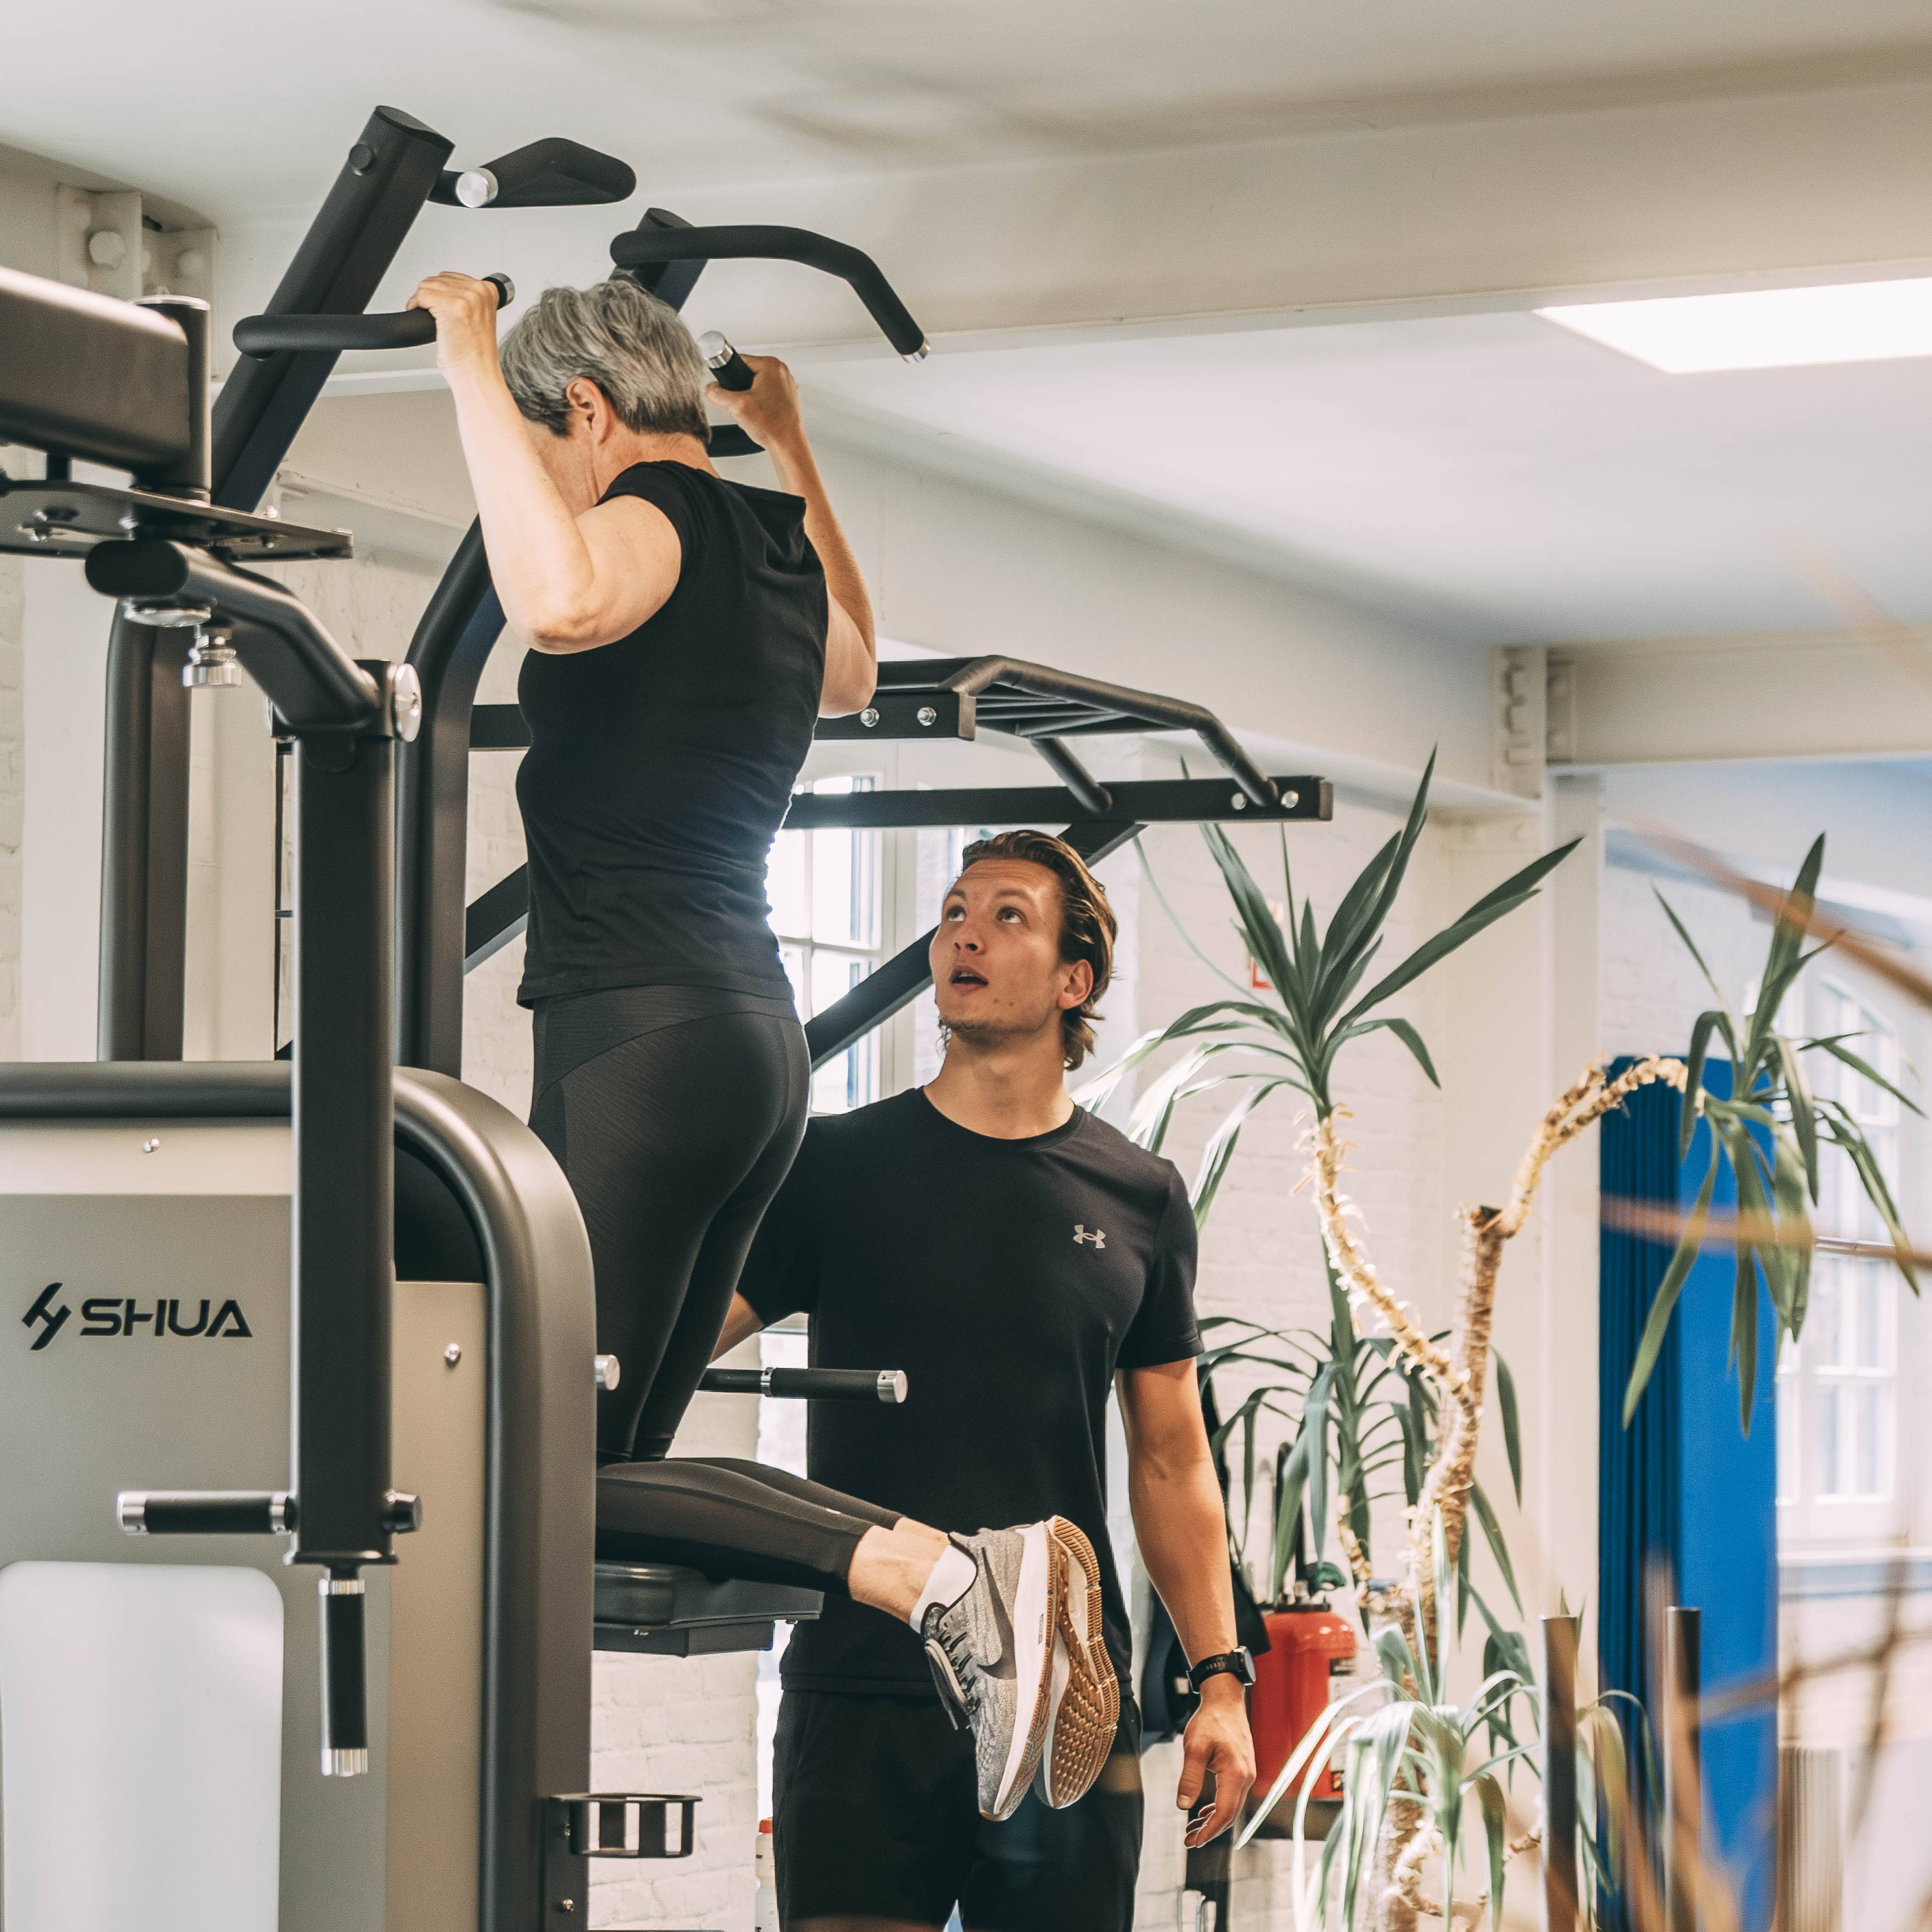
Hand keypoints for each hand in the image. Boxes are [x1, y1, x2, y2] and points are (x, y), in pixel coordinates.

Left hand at [406, 272, 506, 376]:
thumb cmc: (476, 355)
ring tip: (430, 318)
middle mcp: (479, 291)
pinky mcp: (451, 307)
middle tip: (433, 315)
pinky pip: (421, 296)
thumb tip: (442, 291)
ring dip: (422, 302)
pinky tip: (423, 318)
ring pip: (427, 286)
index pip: (452, 277)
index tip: (439, 306)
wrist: (477, 374)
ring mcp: (466, 298)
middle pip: (437, 279)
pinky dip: (415, 306)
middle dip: (430, 296)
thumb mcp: (478, 319)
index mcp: (488, 291)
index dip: (440, 292)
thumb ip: (467, 300)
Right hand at [708, 353, 805, 452]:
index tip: (730, 389)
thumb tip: (710, 389)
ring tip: (753, 411)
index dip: (729, 376)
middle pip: (747, 373)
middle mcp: (781, 371)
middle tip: (742, 404)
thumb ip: (717, 394)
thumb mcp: (736, 407)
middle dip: (740, 389)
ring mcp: (786, 384)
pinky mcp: (787, 396)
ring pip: (756, 384)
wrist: (787, 445)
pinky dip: (760, 403)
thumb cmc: (772, 426)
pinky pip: (766, 394)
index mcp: (771, 366)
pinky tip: (760, 414)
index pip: (739, 360)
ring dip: (749, 396)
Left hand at [1178, 1676, 1255, 1846]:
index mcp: (1236, 1773)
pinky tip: (1203, 1813)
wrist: (1225, 1701)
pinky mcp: (1242, 1771)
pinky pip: (1231, 1797)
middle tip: (1189, 1841)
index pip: (1224, 1813)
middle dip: (1210, 1831)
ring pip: (1231, 1807)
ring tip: (1191, 1831)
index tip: (1194, 1842)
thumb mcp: (1194, 1747)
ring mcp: (1246, 1774)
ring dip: (1212, 1821)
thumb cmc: (1210, 1721)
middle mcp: (1246, 1777)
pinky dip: (1217, 1808)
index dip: (1209, 1831)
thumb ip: (1190, 1777)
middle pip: (1229, 1815)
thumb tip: (1182, 1806)